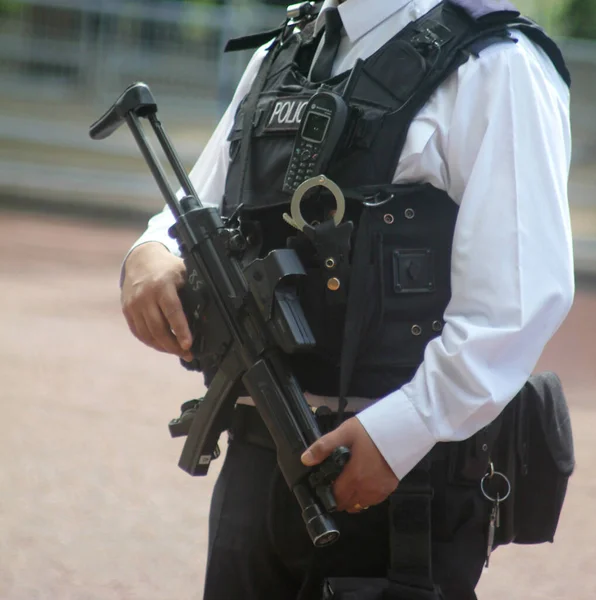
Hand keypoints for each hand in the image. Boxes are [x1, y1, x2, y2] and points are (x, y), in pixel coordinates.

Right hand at [121, 242, 192, 359]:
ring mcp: (133, 304)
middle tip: (187, 354)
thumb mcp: (184, 273)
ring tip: (177, 352)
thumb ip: (193, 291)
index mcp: (162, 285)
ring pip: (147, 334)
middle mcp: (145, 296)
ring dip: (163, 347)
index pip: (173, 312)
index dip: (181, 330)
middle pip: (158, 328)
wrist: (141, 259)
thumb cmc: (168, 268)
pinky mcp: (127, 310)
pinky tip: (162, 345)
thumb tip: (207, 316)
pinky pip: (138, 332)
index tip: (188, 345)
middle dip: (173, 345)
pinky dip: (151, 342)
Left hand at [301, 417, 398, 512]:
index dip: (326, 494)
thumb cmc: (372, 430)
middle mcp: (367, 490)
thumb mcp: (345, 432)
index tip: (323, 484)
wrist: (403, 429)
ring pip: (360, 504)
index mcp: (354, 478)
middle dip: (337, 496)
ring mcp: (380, 491)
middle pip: (346, 505)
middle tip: (334, 480)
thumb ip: (324, 446)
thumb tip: (305, 460)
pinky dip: (365, 495)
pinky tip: (364, 480)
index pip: (335, 498)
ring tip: (349, 480)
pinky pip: (373, 500)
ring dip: (351, 497)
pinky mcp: (390, 488)